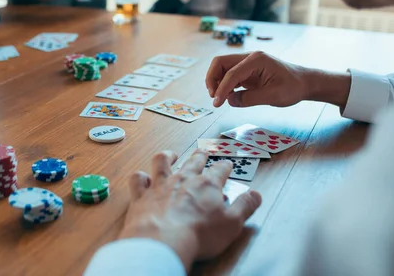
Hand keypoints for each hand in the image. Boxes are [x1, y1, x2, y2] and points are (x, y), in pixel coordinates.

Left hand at [118, 150, 260, 270]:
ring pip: (162, 162)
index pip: (219, 170)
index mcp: (207, 185)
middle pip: (193, 162)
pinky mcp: (141, 195)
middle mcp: (183, 179)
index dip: (225, 166)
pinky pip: (138, 180)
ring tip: (171, 154)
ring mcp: (160, 185)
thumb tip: (256, 194)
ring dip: (167, 156)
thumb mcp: (232, 224)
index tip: (227, 164)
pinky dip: (140, 177)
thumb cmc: (200, 234)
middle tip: (202, 152)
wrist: (163, 240)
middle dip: (199, 156)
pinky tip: (142, 177)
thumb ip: (245, 207)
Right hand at [206, 52, 310, 107]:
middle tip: (213, 97)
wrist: (304, 83)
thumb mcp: (273, 96)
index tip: (217, 103)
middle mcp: (249, 58)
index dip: (222, 89)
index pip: (231, 73)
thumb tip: (229, 101)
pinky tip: (227, 96)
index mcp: (256, 60)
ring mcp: (247, 63)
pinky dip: (224, 85)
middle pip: (220, 63)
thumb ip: (249, 98)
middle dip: (212, 79)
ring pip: (222, 68)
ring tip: (219, 98)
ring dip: (217, 82)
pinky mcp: (247, 71)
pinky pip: (229, 75)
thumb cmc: (292, 88)